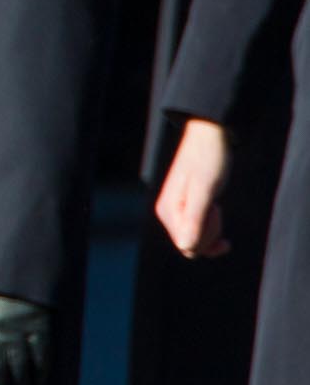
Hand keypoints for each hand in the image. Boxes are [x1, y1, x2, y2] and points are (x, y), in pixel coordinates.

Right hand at [156, 116, 231, 257]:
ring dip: (212, 229)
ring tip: (216, 205)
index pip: (188, 246)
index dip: (208, 237)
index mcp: (167, 210)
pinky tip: (216, 211)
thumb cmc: (209, 160)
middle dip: (210, 235)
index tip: (216, 210)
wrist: (210, 136)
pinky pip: (197, 229)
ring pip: (195, 238)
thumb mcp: (205, 191)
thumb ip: (195, 219)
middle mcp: (166, 212)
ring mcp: (175, 209)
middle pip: (190, 245)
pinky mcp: (185, 205)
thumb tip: (186, 247)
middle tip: (217, 207)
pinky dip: (211, 226)